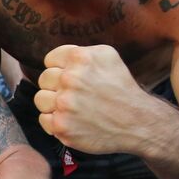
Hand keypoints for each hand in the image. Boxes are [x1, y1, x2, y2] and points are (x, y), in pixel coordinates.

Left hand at [35, 44, 151, 154]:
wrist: (137, 122)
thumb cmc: (121, 88)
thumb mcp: (107, 56)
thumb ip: (79, 52)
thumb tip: (57, 58)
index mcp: (80, 58)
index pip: (50, 60)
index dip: (60, 69)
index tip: (72, 78)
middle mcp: (70, 79)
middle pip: (44, 79)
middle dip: (56, 86)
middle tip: (75, 95)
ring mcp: (64, 104)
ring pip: (40, 99)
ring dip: (53, 104)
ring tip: (72, 108)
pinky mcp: (62, 126)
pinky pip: (44, 119)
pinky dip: (55, 121)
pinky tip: (72, 120)